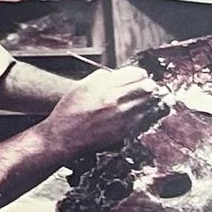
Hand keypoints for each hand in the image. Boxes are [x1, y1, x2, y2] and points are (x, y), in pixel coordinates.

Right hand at [34, 65, 161, 159]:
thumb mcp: (81, 86)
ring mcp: (120, 117)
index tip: (141, 75)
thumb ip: (101, 77)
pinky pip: (140, 119)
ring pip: (146, 104)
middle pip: (146, 87)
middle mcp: (114, 100)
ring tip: (142, 99)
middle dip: (148, 85)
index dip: (140, 74)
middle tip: (148, 86)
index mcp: (104, 86)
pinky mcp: (122, 131)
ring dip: (146, 100)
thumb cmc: (69, 111)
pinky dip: (140, 114)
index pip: (135, 74)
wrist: (63, 137)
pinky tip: (133, 113)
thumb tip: (117, 74)